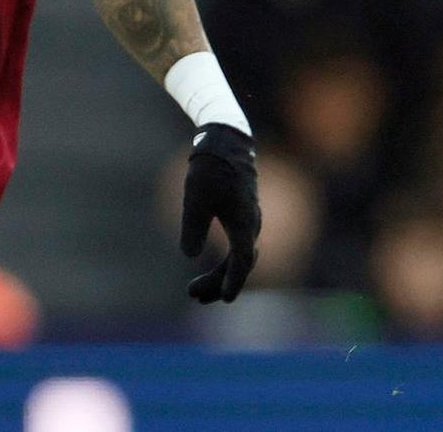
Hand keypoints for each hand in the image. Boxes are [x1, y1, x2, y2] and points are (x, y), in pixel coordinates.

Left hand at [179, 123, 259, 302]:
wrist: (226, 142)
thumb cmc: (211, 169)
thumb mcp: (195, 199)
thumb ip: (193, 228)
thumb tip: (191, 256)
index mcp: (244, 222)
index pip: (242, 260)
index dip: (233, 281)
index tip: (224, 299)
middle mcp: (251, 224)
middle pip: (240, 264)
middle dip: (218, 283)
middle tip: (192, 295)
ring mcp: (249, 220)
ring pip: (239, 257)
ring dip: (220, 276)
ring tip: (195, 291)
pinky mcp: (243, 216)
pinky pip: (238, 248)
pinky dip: (225, 263)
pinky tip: (210, 271)